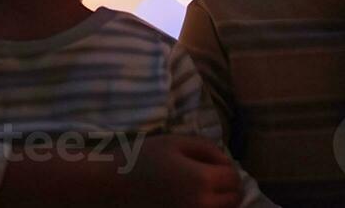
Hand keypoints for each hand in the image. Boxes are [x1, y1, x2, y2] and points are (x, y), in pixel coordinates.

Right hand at [125, 135, 243, 207]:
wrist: (110, 187)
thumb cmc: (141, 159)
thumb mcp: (176, 143)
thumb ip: (208, 149)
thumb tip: (226, 162)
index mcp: (202, 181)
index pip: (234, 179)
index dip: (227, 168)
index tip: (213, 164)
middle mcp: (201, 206)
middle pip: (234, 201)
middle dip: (228, 188)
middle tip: (212, 179)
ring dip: (219, 203)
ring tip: (202, 192)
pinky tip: (190, 202)